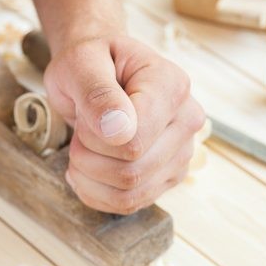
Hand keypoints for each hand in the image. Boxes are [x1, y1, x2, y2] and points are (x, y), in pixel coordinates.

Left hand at [44, 35, 204, 214]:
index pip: (134, 142)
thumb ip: (97, 92)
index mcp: (171, 85)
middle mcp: (187, 120)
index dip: (94, 138)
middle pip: (132, 171)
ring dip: (90, 178)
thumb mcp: (80, 64)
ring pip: (130, 194)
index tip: (85, 112)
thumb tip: (119, 131)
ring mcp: (182, 151)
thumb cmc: (90, 62)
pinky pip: (130, 204)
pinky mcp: (169, 175)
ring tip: (80, 150)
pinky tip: (86, 170)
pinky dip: (97, 193)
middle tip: (79, 132)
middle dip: (88, 158)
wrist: (99, 70)